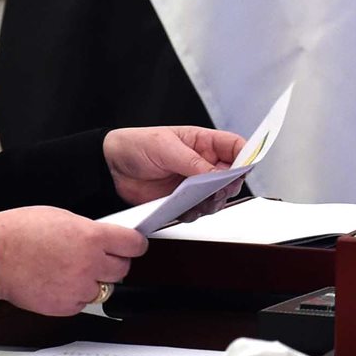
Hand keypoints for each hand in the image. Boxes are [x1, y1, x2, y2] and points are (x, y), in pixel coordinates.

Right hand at [0, 206, 147, 315]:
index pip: (133, 245)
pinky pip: (83, 302)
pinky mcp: (65, 306)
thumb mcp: (62, 217)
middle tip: (100, 257)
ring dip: (95, 281)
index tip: (133, 246)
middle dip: (114, 263)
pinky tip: (60, 282)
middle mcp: (90, 264)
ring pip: (104, 289)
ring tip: (73, 269)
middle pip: (122, 269)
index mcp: (92, 237)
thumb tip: (103, 238)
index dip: (134, 245)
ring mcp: (78, 287)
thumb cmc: (20, 232)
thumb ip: (89, 230)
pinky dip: (77, 295)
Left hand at [103, 125, 246, 207]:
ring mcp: (193, 183)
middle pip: (232, 176)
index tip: (244, 169)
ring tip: (199, 201)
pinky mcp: (182, 200)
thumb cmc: (136, 145)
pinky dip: (195, 213)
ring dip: (212, 202)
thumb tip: (218, 173)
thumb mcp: (166, 148)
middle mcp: (202, 163)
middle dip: (229, 185)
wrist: (110, 168)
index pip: (236, 147)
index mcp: (202, 142)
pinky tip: (185, 209)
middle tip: (218, 190)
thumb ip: (194, 162)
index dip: (246, 157)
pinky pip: (199, 211)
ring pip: (218, 196)